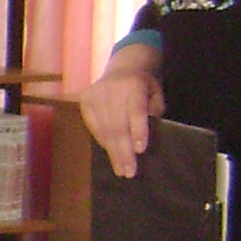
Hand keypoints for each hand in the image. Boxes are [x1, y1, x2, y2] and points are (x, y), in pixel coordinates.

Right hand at [82, 45, 164, 180]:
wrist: (122, 68)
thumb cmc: (143, 86)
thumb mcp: (155, 93)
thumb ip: (153, 112)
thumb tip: (143, 137)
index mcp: (134, 85)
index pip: (135, 111)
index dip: (138, 131)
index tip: (140, 150)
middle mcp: (111, 90)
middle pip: (118, 125)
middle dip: (124, 151)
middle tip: (130, 172)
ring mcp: (95, 95)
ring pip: (105, 130)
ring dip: (113, 153)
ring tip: (121, 170)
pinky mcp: (85, 101)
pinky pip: (94, 128)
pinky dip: (103, 143)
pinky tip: (111, 155)